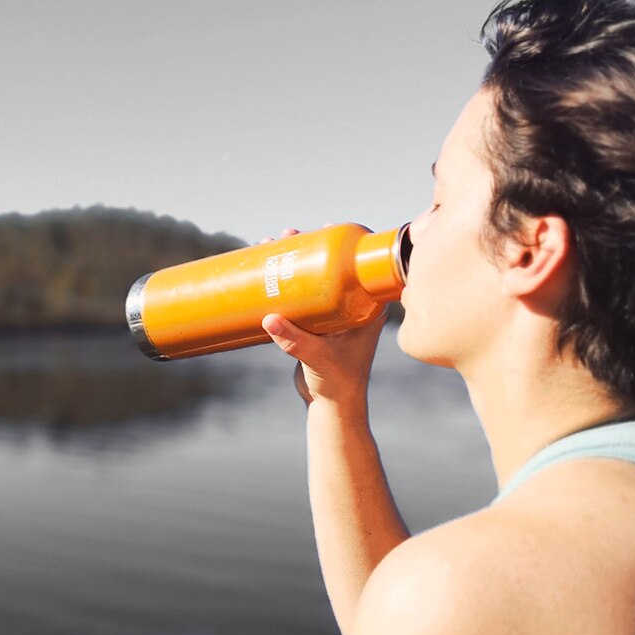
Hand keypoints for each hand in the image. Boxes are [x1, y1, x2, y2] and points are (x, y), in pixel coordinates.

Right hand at [255, 224, 384, 411]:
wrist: (333, 406)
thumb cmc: (338, 382)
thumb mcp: (317, 357)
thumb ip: (294, 341)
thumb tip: (268, 320)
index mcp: (366, 309)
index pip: (358, 266)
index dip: (342, 243)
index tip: (324, 228)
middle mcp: (352, 307)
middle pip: (331, 266)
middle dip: (309, 246)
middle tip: (288, 234)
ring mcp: (333, 314)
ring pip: (315, 278)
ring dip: (295, 260)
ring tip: (272, 244)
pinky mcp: (316, 324)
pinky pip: (302, 295)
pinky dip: (287, 281)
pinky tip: (268, 270)